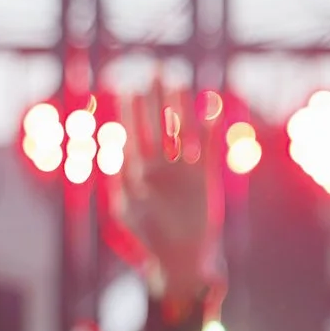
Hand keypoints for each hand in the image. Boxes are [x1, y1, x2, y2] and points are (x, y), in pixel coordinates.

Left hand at [108, 76, 219, 304]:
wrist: (180, 259)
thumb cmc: (149, 238)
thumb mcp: (128, 211)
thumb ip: (122, 183)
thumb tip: (117, 155)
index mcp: (138, 171)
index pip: (134, 132)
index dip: (131, 110)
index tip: (128, 87)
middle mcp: (160, 166)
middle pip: (157, 124)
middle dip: (155, 99)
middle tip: (153, 71)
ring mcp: (183, 171)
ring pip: (182, 132)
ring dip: (181, 108)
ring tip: (179, 82)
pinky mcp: (204, 179)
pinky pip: (208, 149)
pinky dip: (210, 130)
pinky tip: (212, 109)